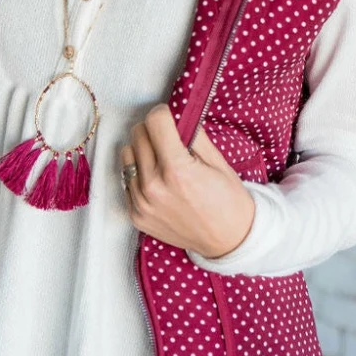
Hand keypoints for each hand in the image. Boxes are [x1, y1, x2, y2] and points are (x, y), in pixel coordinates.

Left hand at [121, 105, 255, 260]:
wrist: (229, 241)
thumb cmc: (229, 200)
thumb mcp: (217, 161)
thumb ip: (193, 134)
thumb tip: (176, 114)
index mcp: (177, 170)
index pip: (154, 121)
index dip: (164, 114)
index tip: (171, 117)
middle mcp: (153, 187)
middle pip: (138, 134)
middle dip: (154, 130)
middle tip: (170, 139)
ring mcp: (142, 204)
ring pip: (127, 155)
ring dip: (143, 151)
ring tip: (163, 160)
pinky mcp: (136, 216)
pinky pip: (127, 180)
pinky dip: (140, 174)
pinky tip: (159, 181)